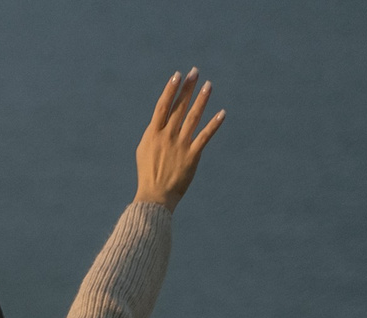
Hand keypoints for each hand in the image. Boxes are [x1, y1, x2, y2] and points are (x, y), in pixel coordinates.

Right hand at [136, 69, 223, 209]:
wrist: (154, 197)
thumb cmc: (148, 174)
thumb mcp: (144, 150)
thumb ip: (154, 133)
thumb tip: (161, 119)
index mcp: (153, 134)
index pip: (162, 107)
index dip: (170, 90)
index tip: (177, 76)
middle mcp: (166, 136)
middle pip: (178, 107)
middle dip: (187, 88)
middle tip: (195, 72)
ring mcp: (179, 145)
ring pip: (192, 118)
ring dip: (201, 100)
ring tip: (209, 85)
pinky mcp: (192, 156)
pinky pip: (204, 136)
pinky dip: (214, 124)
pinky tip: (222, 113)